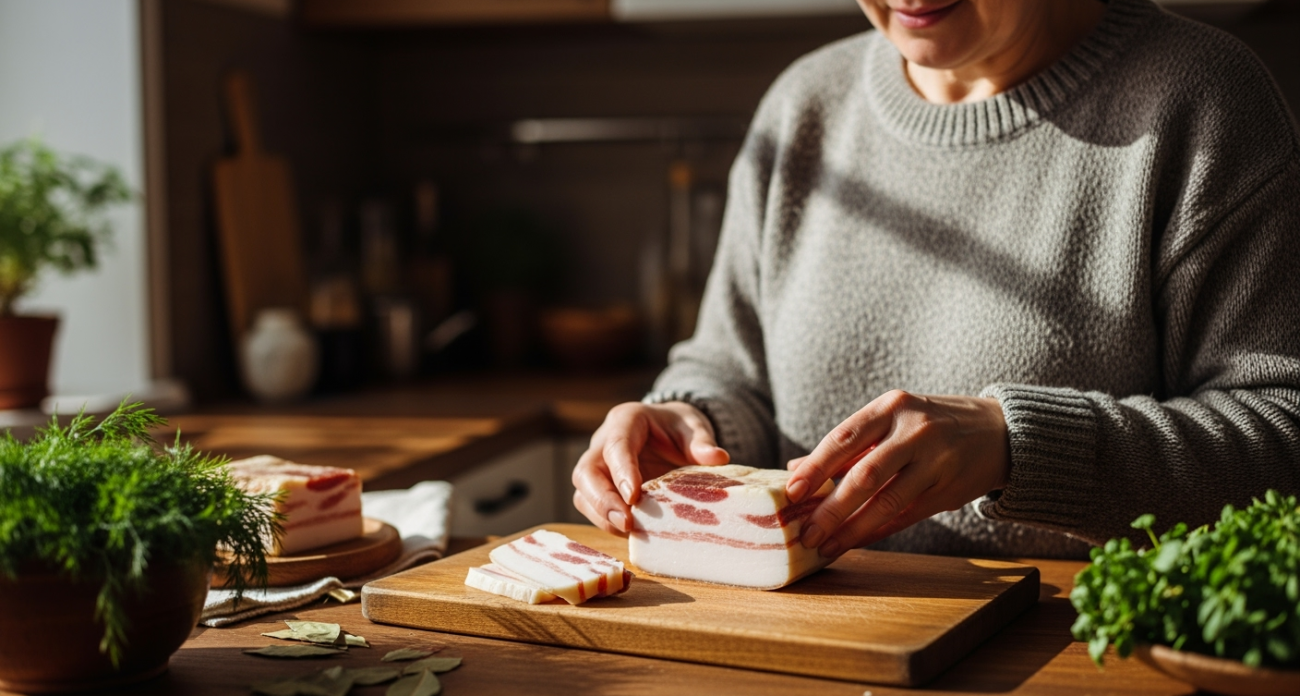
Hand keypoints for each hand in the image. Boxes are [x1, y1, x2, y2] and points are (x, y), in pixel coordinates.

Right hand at [572, 401, 729, 534]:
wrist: (667, 432)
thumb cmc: (677, 428)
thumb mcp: (693, 427)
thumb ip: (702, 442)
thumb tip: (718, 457)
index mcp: (625, 420)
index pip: (615, 446)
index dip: (622, 471)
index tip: (634, 496)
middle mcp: (603, 443)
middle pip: (586, 472)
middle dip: (602, 501)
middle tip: (627, 523)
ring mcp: (598, 467)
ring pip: (583, 493)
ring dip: (602, 516)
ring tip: (630, 532)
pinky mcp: (600, 489)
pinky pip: (592, 508)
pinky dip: (607, 523)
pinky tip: (631, 533)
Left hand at [785, 390, 1009, 557]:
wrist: (1000, 431)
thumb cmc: (929, 423)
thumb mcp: (892, 418)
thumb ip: (847, 444)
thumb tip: (795, 470)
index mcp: (892, 407)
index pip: (844, 438)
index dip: (815, 467)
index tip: (791, 492)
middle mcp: (915, 431)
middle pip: (865, 475)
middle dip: (831, 508)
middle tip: (806, 532)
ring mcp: (936, 462)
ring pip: (887, 502)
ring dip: (852, 529)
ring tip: (826, 546)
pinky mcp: (950, 491)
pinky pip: (906, 516)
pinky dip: (877, 532)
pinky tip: (854, 543)